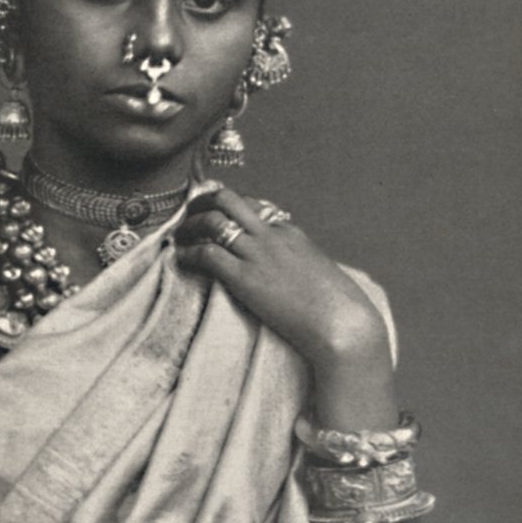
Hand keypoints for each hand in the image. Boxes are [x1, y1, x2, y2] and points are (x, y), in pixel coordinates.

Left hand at [175, 188, 387, 369]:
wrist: (342, 322)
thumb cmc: (335, 307)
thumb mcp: (317, 272)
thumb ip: (297, 264)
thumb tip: (288, 273)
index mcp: (290, 232)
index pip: (253, 206)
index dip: (230, 207)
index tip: (216, 212)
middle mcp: (271, 235)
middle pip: (228, 200)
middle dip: (202, 202)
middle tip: (190, 213)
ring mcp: (257, 254)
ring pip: (212, 221)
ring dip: (189, 226)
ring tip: (179, 237)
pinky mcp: (244, 277)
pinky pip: (206, 254)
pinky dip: (188, 253)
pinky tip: (182, 259)